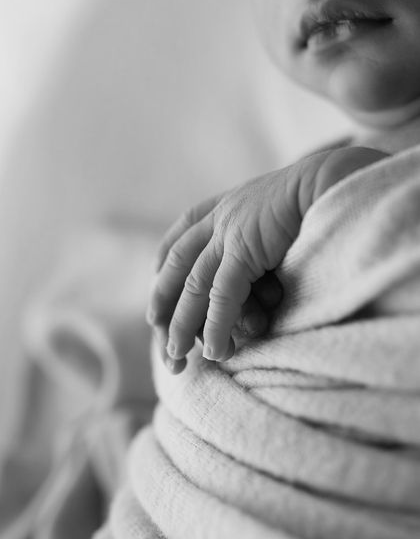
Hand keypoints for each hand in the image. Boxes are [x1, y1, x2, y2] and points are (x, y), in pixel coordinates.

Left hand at [147, 147, 386, 373]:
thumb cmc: (308, 203)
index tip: (153, 294)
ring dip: (183, 325)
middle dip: (164, 304)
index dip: (162, 267)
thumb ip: (252, 239)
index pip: (178, 239)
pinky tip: (215, 352)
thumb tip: (251, 272)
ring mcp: (228, 232)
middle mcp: (218, 218)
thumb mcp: (269, 218)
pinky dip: (216, 326)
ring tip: (176, 358)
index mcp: (221, 208)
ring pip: (194, 286)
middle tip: (160, 336)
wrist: (328, 181)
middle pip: (176, 265)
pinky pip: (222, 295)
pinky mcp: (244, 248)